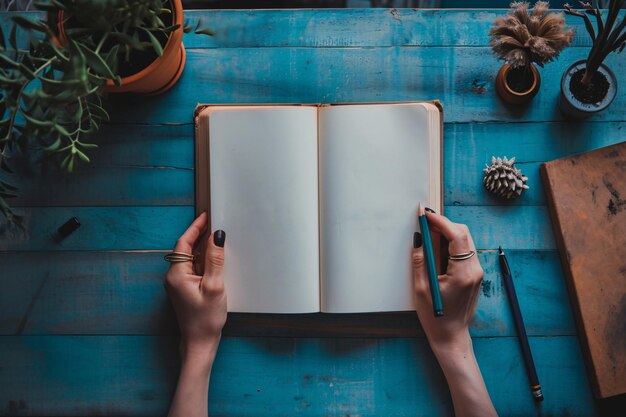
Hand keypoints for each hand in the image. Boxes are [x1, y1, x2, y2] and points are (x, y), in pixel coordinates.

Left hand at [165, 212, 226, 364]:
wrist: (199, 344)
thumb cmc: (205, 319)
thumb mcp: (215, 286)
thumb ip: (215, 260)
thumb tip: (217, 236)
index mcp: (177, 274)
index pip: (184, 243)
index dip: (196, 227)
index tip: (206, 216)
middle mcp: (173, 277)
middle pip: (186, 249)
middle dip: (199, 235)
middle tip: (214, 223)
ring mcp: (178, 284)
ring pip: (190, 258)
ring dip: (202, 248)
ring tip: (217, 238)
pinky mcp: (185, 290)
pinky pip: (193, 269)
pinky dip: (203, 261)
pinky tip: (215, 260)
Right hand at [412, 211, 482, 351]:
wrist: (451, 337)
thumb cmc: (436, 317)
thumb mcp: (421, 289)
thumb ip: (420, 261)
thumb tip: (419, 238)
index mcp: (463, 274)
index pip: (456, 236)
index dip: (440, 222)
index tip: (425, 214)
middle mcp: (474, 270)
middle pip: (463, 234)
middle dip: (443, 225)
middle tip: (424, 226)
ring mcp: (476, 272)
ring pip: (464, 240)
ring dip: (446, 235)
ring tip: (427, 241)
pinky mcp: (474, 274)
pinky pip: (464, 251)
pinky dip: (450, 245)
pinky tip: (436, 253)